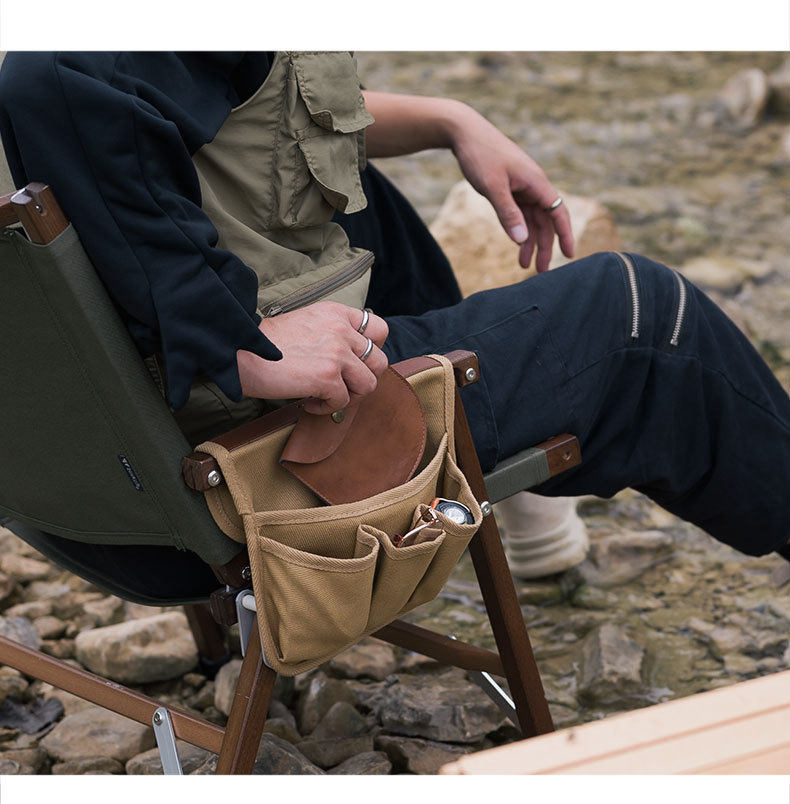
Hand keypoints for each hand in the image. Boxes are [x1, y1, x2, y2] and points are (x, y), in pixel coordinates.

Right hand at [237, 302, 388, 414]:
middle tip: (340, 387)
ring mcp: (337, 353)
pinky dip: (326, 408)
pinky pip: (343, 402)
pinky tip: (307, 402)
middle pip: (379, 361)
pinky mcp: (327, 376)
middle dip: (363, 379)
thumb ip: (330, 334)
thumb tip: (348, 363)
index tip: (353, 363)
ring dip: (349, 397)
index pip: (378, 329)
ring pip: (369, 384)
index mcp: (336, 313)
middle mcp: (341, 330)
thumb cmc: (263, 343)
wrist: (236, 348)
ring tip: (325, 397)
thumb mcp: (305, 323)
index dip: (372, 350)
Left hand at [448, 105, 574, 271]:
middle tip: (540, 271)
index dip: (565, 234)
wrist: (464, 132)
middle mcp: (533, 185)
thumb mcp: (493, 187)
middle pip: (545, 221)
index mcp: (536, 183)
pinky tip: (516, 244)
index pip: (558, 213)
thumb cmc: (480, 155)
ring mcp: (521, 187)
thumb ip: (507, 214)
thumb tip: (521, 240)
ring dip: (530, 242)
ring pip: (531, 219)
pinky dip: (518, 229)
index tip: (569, 256)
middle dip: (544, 246)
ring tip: (524, 265)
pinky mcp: (510, 188)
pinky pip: (520, 213)